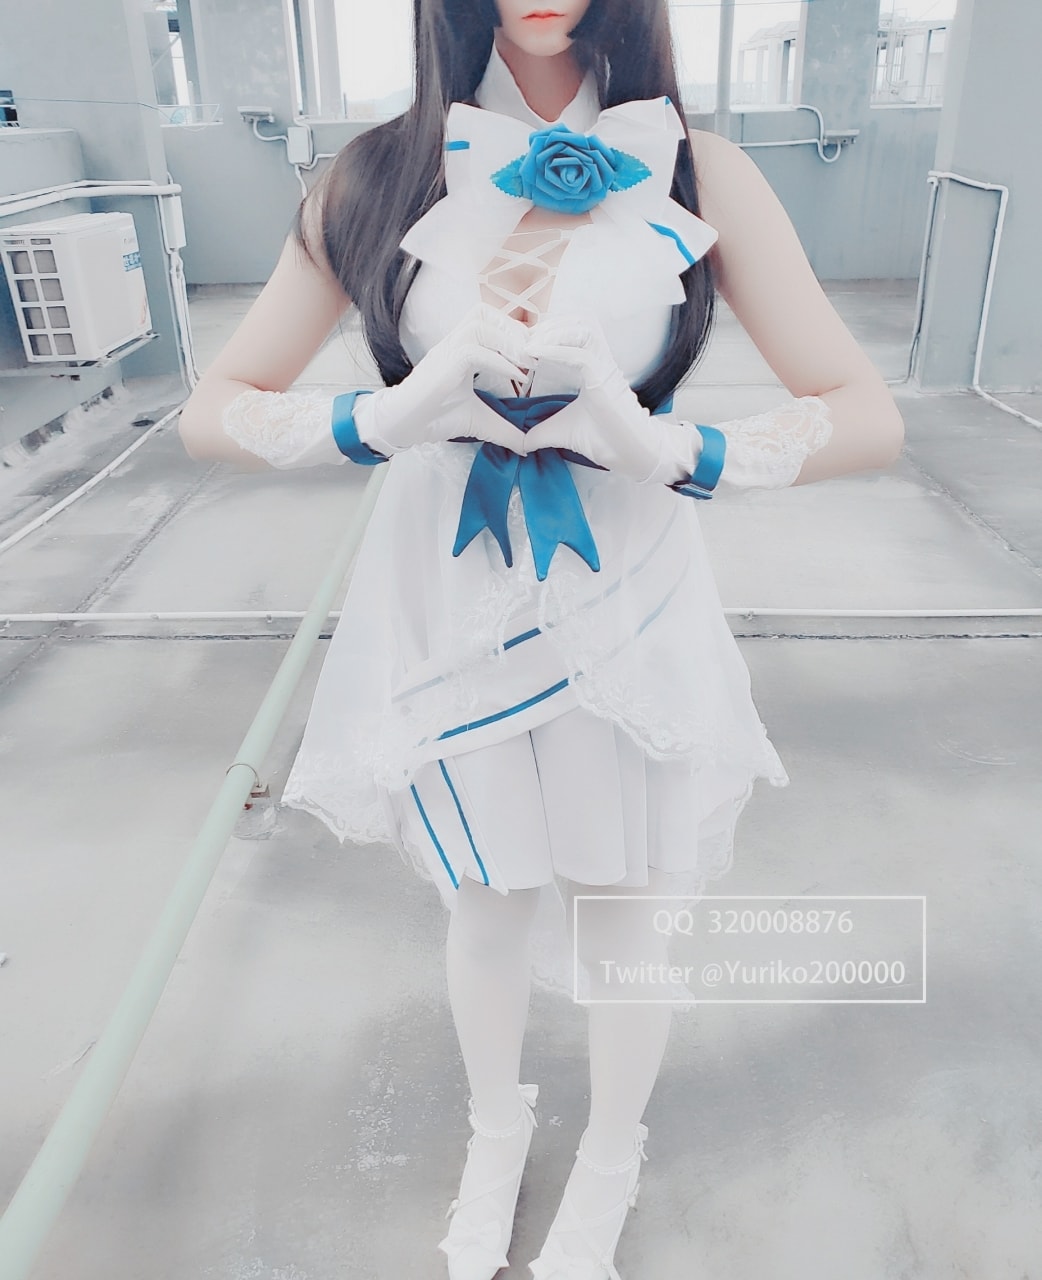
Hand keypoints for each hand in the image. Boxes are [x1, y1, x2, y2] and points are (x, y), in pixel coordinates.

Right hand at [353, 303, 531, 455]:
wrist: (404, 425)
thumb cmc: (435, 416)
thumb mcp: (480, 421)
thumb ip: (505, 429)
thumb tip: (528, 445)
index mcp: (462, 348)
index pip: (490, 322)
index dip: (515, 332)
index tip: (535, 354)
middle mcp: (454, 342)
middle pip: (486, 314)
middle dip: (515, 331)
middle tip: (533, 357)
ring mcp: (447, 349)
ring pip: (480, 323)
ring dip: (509, 340)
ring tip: (527, 364)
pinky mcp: (443, 362)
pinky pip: (474, 349)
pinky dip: (499, 361)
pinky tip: (516, 377)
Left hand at [520, 316, 702, 483]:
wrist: (630, 456)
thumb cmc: (604, 439)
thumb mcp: (560, 432)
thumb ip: (539, 433)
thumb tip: (519, 444)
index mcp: (592, 365)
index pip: (574, 330)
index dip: (549, 330)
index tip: (524, 344)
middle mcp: (600, 359)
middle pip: (580, 319)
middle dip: (550, 324)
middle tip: (525, 338)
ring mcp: (605, 366)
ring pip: (584, 327)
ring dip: (554, 331)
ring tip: (530, 344)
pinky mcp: (605, 379)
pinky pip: (581, 354)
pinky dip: (556, 351)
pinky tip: (535, 354)